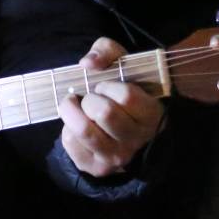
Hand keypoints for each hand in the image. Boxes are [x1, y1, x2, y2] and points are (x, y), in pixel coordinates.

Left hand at [56, 37, 165, 176]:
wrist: (125, 129)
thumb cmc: (123, 91)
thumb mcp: (122, 63)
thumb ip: (107, 51)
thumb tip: (87, 63)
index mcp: (151, 114)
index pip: (126, 96)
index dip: (108, 86)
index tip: (105, 86)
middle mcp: (137, 139)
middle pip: (103, 112)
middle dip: (90, 99)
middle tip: (91, 98)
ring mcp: (117, 157)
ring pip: (84, 130)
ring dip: (72, 112)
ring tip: (77, 107)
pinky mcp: (96, 167)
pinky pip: (70, 142)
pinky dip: (67, 128)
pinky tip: (78, 124)